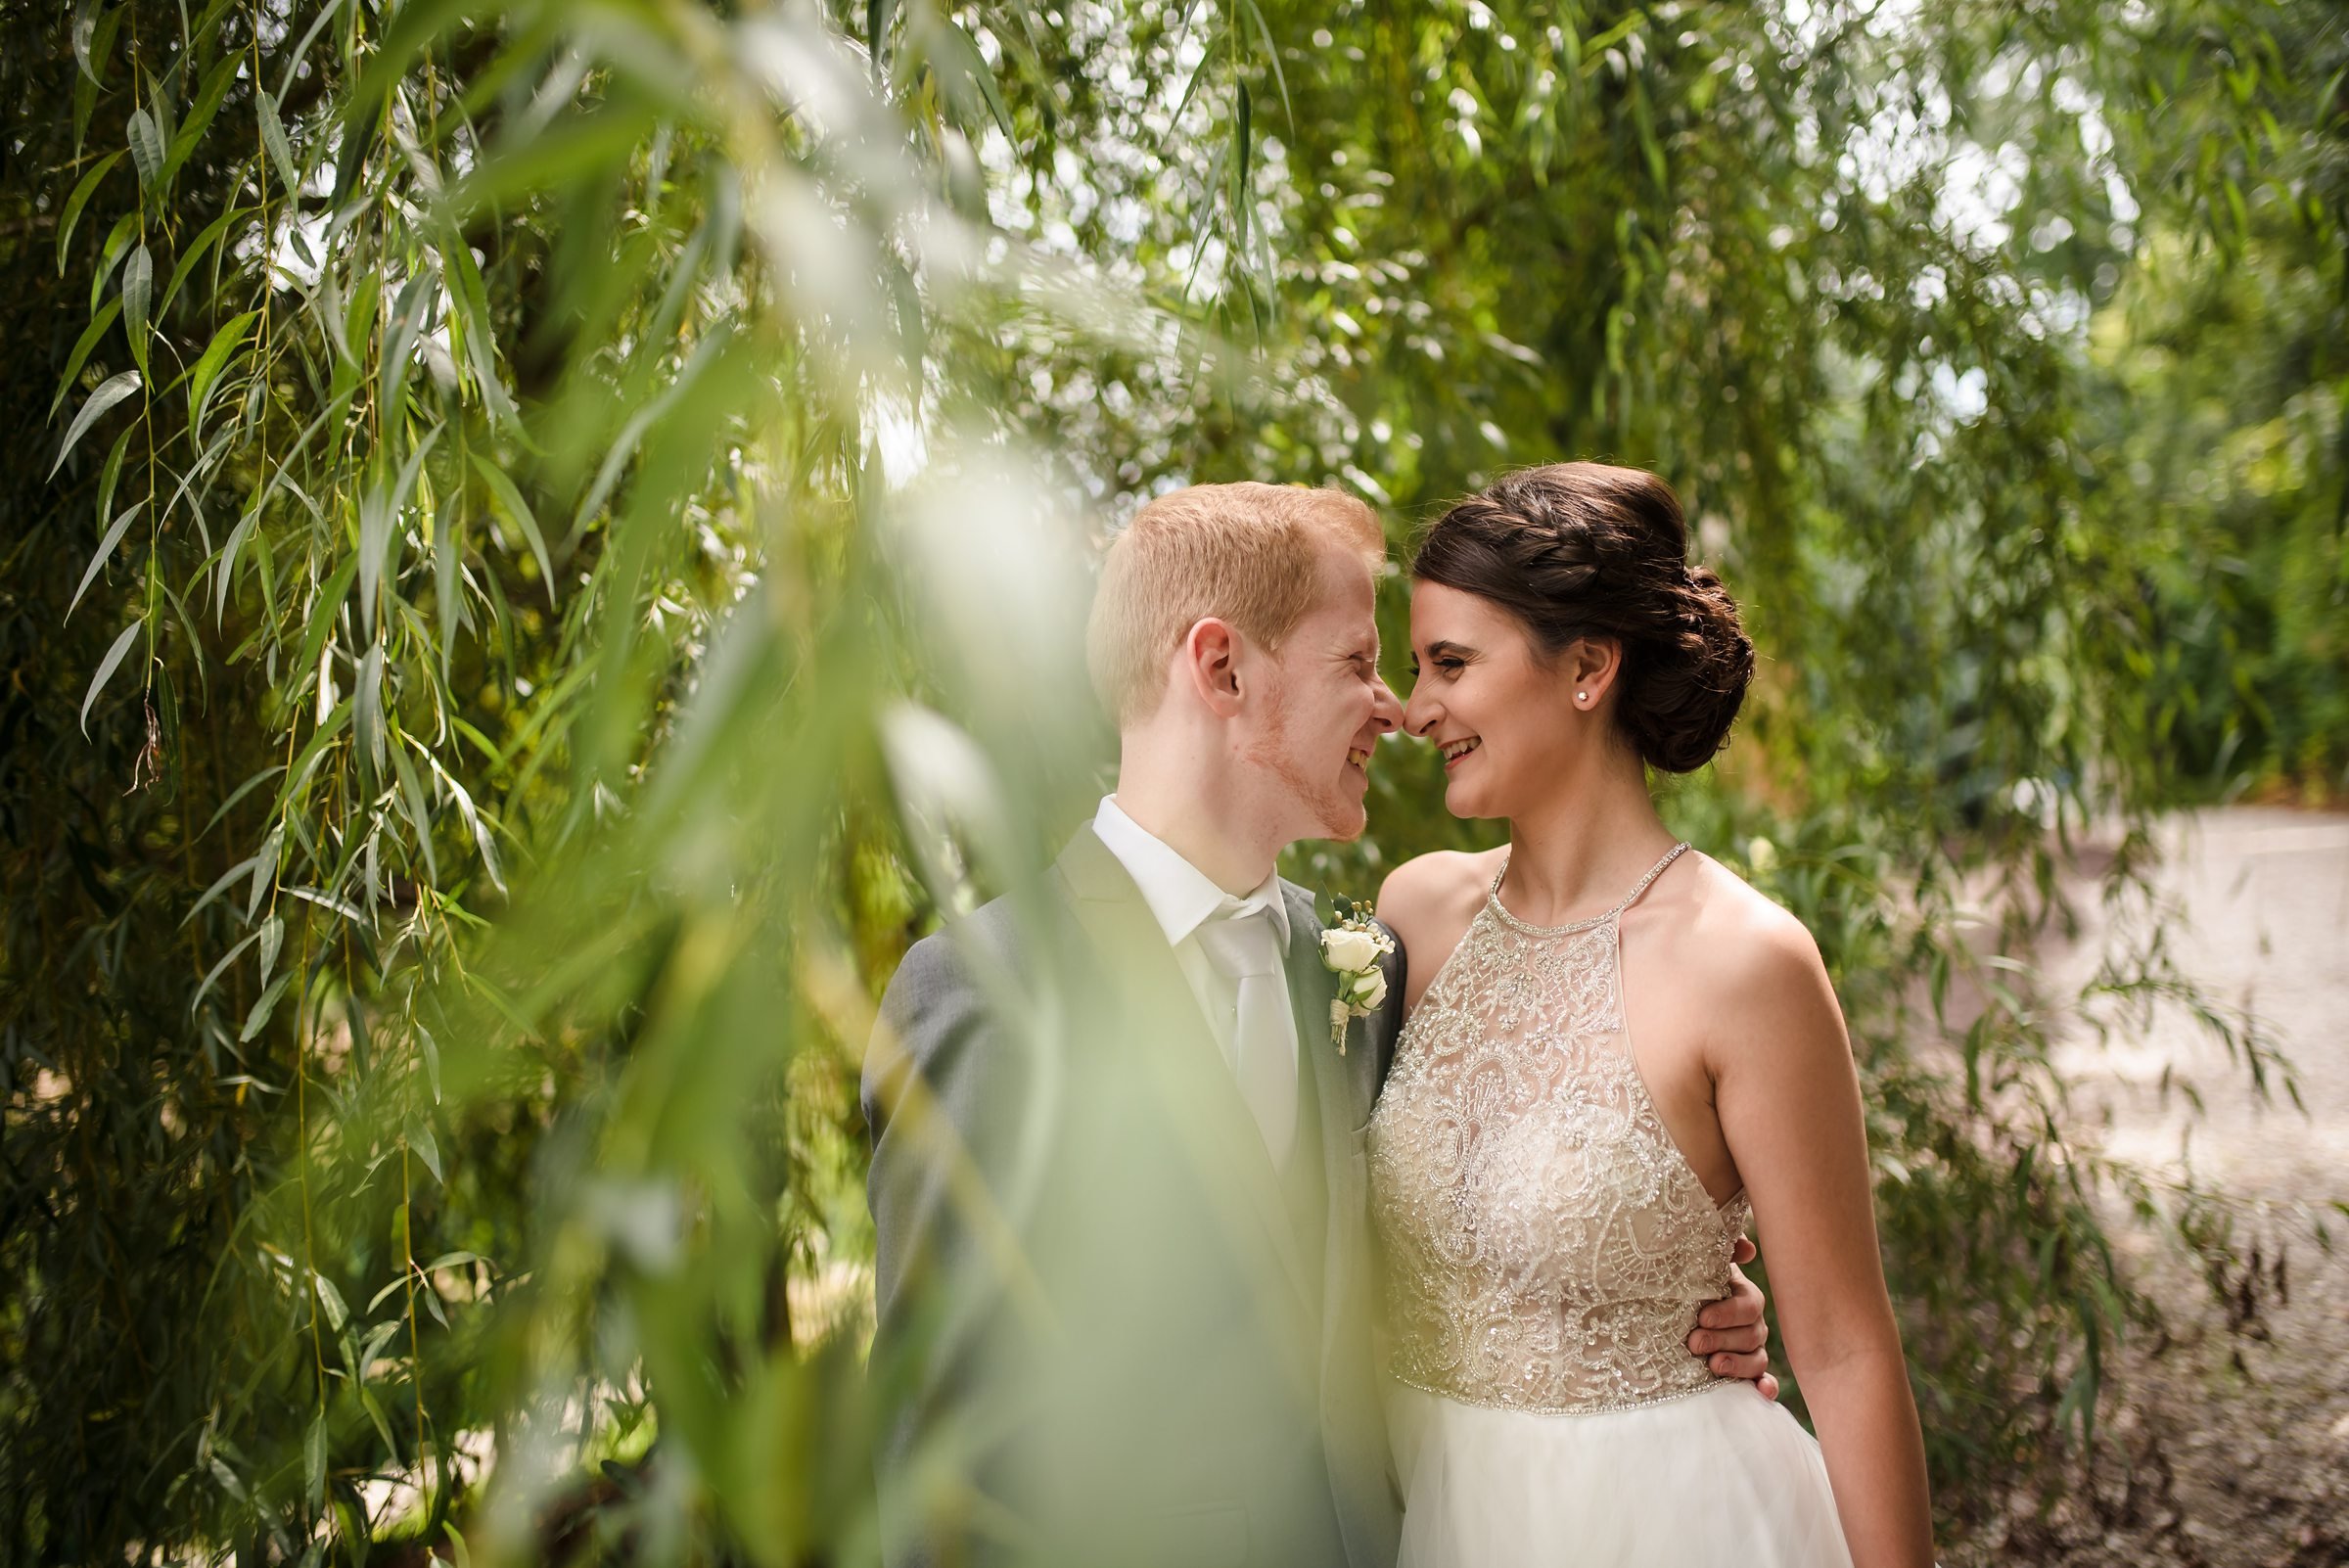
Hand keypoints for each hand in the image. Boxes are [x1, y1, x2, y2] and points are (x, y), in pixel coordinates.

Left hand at [1688, 1236, 1777, 1401]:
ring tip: (1714, 1366)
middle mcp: (1752, 1323)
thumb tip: (1747, 1248)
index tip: (1701, 1317)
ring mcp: (1751, 1349)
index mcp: (1743, 1296)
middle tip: (1695, 1342)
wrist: (1671, 1306)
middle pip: (1751, 1335)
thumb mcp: (1699, 1263)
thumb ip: (1722, 1250)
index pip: (1749, 1305)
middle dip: (1722, 1339)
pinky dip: (1764, 1386)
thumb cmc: (1687, 1281)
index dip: (1728, 1313)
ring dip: (1738, 1364)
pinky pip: (1761, 1379)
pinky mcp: (1746, 1371)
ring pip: (1757, 1359)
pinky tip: (1762, 1392)